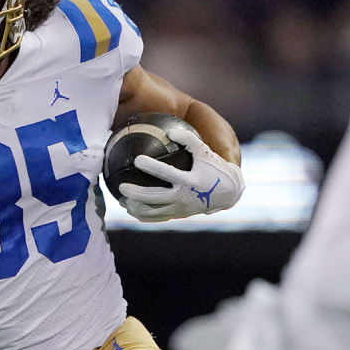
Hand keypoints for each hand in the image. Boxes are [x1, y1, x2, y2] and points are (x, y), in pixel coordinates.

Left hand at [117, 123, 242, 220]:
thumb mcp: (205, 152)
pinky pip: (157, 218)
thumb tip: (169, 131)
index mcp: (189, 181)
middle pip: (154, 197)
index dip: (151, 167)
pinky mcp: (178, 215)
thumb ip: (188, 139)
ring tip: (121, 201)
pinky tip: (131, 209)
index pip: (166, 174)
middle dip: (136, 193)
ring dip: (136, 207)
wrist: (228, 193)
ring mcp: (180, 209)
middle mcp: (183, 197)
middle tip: (121, 186)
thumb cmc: (214, 168)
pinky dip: (143, 215)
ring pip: (153, 212)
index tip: (137, 159)